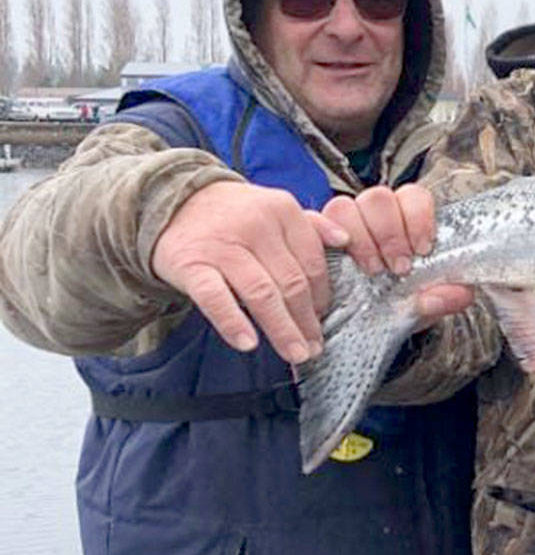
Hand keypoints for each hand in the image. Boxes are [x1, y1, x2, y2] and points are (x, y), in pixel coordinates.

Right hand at [152, 180, 348, 363]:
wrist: (170, 202)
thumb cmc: (232, 213)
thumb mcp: (273, 207)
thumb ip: (311, 225)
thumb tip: (345, 241)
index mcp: (282, 211)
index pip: (312, 262)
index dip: (322, 296)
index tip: (323, 318)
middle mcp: (256, 226)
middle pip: (291, 282)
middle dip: (306, 321)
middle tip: (314, 347)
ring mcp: (222, 246)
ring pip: (261, 294)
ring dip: (282, 329)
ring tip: (295, 353)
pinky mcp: (192, 265)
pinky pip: (215, 298)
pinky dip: (233, 322)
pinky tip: (248, 343)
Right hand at [320, 184, 472, 326]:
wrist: (361, 330)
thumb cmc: (396, 306)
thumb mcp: (423, 305)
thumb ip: (442, 297)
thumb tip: (460, 293)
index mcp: (404, 220)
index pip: (412, 195)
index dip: (418, 216)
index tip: (422, 249)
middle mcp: (372, 216)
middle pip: (377, 198)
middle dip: (390, 232)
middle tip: (398, 267)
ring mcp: (339, 225)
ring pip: (344, 206)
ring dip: (360, 238)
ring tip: (372, 270)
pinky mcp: (312, 239)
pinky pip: (311, 222)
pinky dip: (322, 234)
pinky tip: (338, 256)